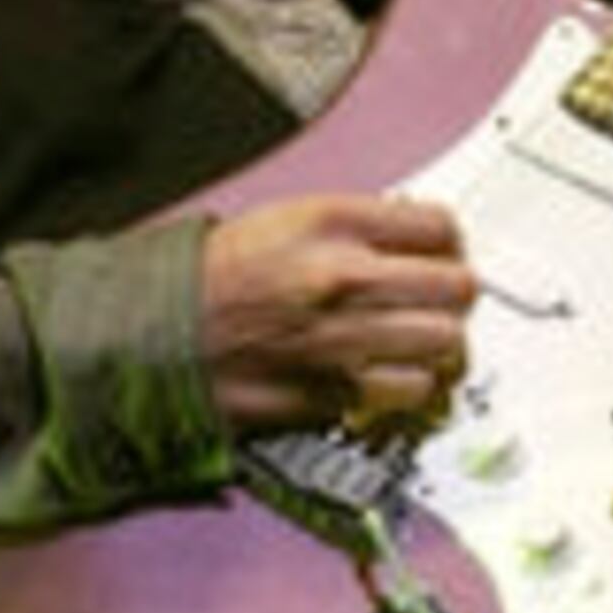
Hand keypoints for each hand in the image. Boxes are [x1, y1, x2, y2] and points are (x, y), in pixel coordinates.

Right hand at [196, 194, 475, 434]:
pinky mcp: (331, 393)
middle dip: (451, 297)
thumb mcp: (284, 220)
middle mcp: (343, 278)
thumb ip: (355, 226)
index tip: (437, 256)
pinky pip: (407, 392)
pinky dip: (405, 387)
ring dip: (434, 347)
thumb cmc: (216, 277)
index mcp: (332, 223)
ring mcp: (340, 340)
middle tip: (434, 304)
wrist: (155, 334)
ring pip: (444, 346)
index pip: (441, 227)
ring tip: (413, 344)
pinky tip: (383, 374)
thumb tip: (417, 239)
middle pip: (458, 289)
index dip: (446, 244)